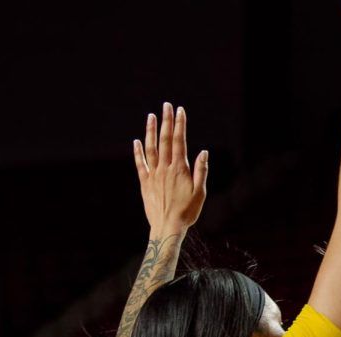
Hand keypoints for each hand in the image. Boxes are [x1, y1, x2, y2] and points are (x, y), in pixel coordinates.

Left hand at [133, 103, 208, 234]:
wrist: (167, 227)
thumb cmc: (187, 212)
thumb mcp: (200, 193)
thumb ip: (201, 171)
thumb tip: (204, 152)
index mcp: (180, 169)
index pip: (180, 141)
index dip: (180, 125)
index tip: (180, 111)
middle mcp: (165, 168)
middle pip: (165, 140)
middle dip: (166, 121)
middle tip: (166, 106)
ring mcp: (153, 174)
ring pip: (151, 148)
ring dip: (151, 131)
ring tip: (151, 116)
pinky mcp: (145, 183)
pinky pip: (140, 164)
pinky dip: (138, 152)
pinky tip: (137, 141)